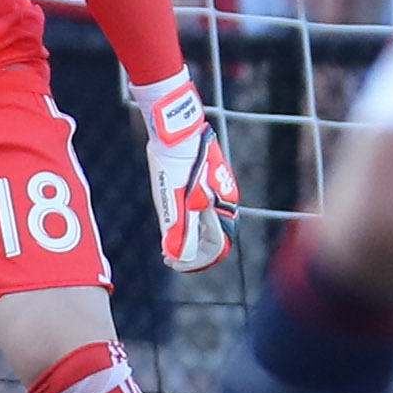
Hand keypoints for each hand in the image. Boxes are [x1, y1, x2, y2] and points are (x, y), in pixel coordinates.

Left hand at [129, 69, 238, 272]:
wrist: (176, 128)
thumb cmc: (177, 164)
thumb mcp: (176, 200)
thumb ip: (181, 231)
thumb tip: (180, 258)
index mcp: (222, 207)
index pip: (216, 246)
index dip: (195, 261)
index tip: (174, 265)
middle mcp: (224, 200)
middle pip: (213, 237)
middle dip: (192, 252)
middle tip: (169, 257)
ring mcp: (216, 189)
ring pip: (207, 222)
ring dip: (189, 238)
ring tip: (168, 244)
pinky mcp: (206, 180)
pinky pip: (202, 208)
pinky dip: (189, 221)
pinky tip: (172, 221)